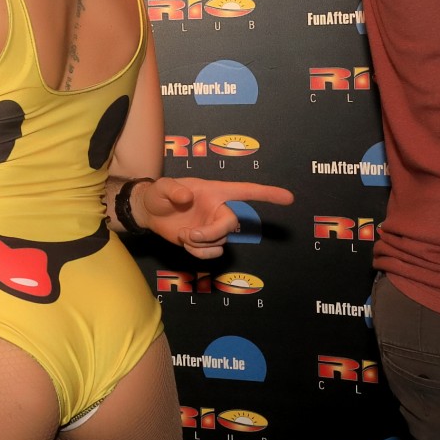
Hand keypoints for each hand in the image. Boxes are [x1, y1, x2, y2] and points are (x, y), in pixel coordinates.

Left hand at [137, 177, 293, 259]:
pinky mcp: (206, 242)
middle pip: (231, 225)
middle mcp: (218, 209)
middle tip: (190, 234)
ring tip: (183, 234)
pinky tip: (186, 242)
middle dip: (212, 233)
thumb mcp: (162, 186)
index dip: (267, 194)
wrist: (150, 212)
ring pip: (221, 242)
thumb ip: (173, 189)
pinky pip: (212, 253)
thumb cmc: (159, 194)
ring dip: (200, 244)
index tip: (289, 198)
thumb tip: (186, 198)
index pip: (246, 191)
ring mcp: (213, 227)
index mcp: (215, 191)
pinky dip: (199, 252)